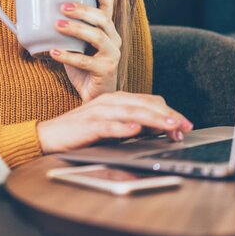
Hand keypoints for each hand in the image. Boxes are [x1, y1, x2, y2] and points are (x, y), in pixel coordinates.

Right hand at [36, 91, 193, 153]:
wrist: (49, 136)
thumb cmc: (80, 132)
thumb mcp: (109, 126)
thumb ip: (129, 124)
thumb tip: (156, 130)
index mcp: (115, 100)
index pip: (149, 101)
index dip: (169, 113)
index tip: (184, 126)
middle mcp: (109, 102)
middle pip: (144, 105)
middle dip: (168, 116)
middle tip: (185, 126)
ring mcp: (97, 112)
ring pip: (131, 112)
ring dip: (153, 119)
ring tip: (170, 126)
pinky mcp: (87, 125)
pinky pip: (108, 125)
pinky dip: (122, 127)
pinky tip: (135, 130)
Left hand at [50, 0, 120, 102]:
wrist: (93, 96)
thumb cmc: (81, 65)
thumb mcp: (71, 43)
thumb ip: (59, 29)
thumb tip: (28, 12)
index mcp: (107, 28)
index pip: (107, 4)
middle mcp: (114, 39)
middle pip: (102, 18)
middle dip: (82, 9)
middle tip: (62, 6)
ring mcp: (112, 55)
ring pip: (97, 37)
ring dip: (76, 28)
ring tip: (57, 24)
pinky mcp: (105, 72)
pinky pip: (86, 62)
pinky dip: (68, 56)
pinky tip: (54, 52)